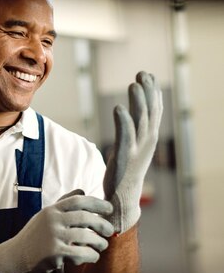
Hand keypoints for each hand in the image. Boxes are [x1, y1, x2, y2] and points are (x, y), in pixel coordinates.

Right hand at [0, 190, 113, 272]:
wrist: (15, 256)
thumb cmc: (33, 236)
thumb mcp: (45, 216)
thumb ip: (63, 203)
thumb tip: (83, 191)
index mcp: (51, 210)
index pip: (79, 200)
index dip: (98, 203)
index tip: (109, 209)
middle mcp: (52, 221)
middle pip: (87, 218)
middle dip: (103, 224)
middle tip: (110, 231)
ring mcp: (54, 237)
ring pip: (88, 237)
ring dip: (100, 242)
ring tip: (102, 245)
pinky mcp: (55, 253)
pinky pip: (83, 253)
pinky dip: (92, 256)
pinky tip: (92, 257)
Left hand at [104, 71, 162, 232]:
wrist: (121, 199)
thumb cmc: (123, 173)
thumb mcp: (131, 148)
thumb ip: (131, 132)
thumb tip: (129, 116)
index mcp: (149, 139)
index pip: (154, 111)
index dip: (152, 92)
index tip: (147, 75)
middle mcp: (146, 142)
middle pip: (150, 111)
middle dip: (147, 91)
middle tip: (142, 73)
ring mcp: (137, 149)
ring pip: (140, 120)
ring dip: (137, 101)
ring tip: (133, 84)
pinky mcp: (125, 157)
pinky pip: (125, 136)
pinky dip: (123, 121)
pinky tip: (118, 108)